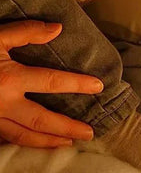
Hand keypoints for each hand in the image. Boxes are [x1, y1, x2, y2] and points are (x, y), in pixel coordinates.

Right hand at [0, 21, 100, 146]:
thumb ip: (27, 31)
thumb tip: (57, 29)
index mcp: (10, 80)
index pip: (53, 82)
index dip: (77, 84)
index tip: (99, 87)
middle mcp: (3, 105)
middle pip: (41, 120)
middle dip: (66, 128)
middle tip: (89, 133)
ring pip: (23, 136)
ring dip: (47, 141)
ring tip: (68, 143)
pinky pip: (7, 138)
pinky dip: (25, 142)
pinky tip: (37, 142)